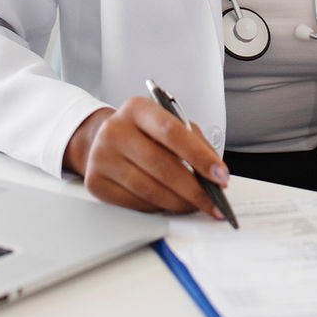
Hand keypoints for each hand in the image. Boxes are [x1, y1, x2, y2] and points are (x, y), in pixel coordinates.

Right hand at [62, 97, 229, 218]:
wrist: (103, 139)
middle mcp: (115, 130)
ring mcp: (101, 157)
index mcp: (137, 108)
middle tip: (214, 202)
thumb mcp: (169, 123)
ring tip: (196, 205)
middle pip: (162, 166)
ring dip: (179, 203)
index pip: (172, 132)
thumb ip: (194, 143)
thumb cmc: (144, 132)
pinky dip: (158, 207)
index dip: (200, 157)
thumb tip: (216, 175)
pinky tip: (169, 204)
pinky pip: (135, 203)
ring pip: (150, 189)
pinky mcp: (95, 182)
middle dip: (194, 189)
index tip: (221, 176)